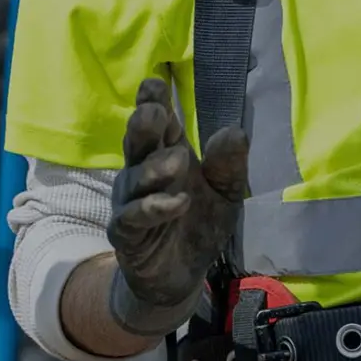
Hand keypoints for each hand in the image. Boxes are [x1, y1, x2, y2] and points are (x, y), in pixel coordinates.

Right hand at [106, 78, 250, 333]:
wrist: (180, 277)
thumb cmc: (198, 225)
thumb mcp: (225, 194)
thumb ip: (228, 165)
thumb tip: (235, 131)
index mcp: (164, 153)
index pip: (157, 121)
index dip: (153, 100)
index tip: (155, 83)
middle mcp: (140, 171)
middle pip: (137, 142)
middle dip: (144, 125)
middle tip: (155, 112)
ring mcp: (129, 201)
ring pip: (134, 178)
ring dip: (154, 168)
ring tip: (178, 161)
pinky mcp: (126, 234)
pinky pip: (133, 217)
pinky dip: (154, 208)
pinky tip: (176, 202)